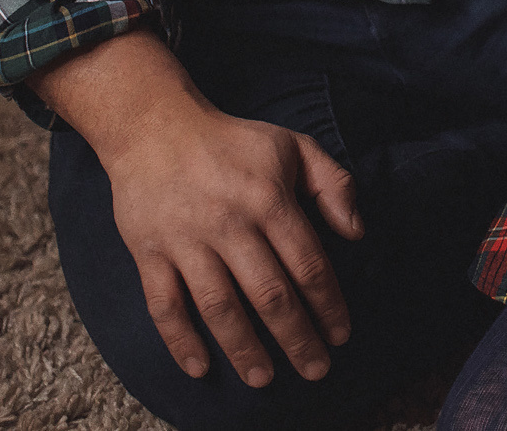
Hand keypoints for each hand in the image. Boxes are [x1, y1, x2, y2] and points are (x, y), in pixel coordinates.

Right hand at [33, 34, 360, 386]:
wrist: (155, 127)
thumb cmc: (233, 141)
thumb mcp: (293, 146)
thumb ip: (334, 184)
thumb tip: (357, 232)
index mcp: (269, 199)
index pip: (308, 263)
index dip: (328, 304)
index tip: (342, 334)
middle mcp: (230, 224)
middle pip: (269, 294)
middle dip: (296, 337)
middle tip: (316, 370)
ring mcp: (187, 241)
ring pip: (219, 307)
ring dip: (244, 348)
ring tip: (265, 379)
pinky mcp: (150, 253)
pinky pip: (164, 305)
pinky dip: (180, 340)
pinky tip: (200, 368)